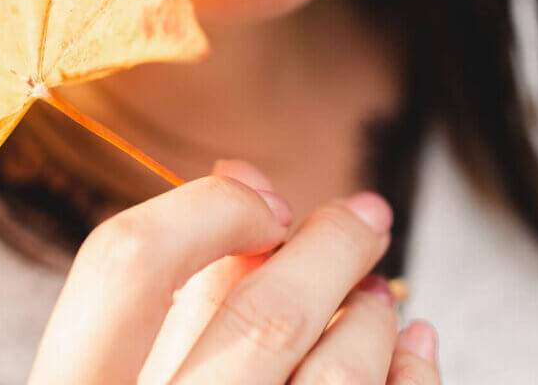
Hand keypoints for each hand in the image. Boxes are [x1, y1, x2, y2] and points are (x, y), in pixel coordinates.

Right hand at [27, 159, 440, 384]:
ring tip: (381, 294)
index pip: (126, 265)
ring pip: (337, 377)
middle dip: (332, 246)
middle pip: (262, 316)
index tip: (265, 201)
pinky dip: (409, 377)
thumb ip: (177, 292)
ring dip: (374, 317)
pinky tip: (411, 350)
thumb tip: (238, 172)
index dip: (208, 211)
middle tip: (367, 215)